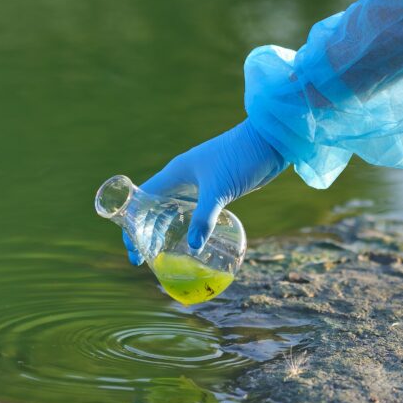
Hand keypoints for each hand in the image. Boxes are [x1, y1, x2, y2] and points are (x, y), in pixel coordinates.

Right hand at [123, 119, 284, 264]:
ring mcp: (199, 185)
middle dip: (147, 234)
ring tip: (164, 257)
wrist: (269, 141)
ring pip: (174, 212)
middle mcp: (182, 179)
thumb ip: (205, 217)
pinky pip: (195, 213)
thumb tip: (193, 247)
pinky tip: (194, 244)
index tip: (132, 248)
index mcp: (175, 174)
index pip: (143, 201)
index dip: (133, 224)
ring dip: (167, 232)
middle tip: (144, 260)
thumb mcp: (219, 189)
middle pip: (155, 209)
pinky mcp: (215, 190)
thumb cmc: (240, 157)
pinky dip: (189, 228)